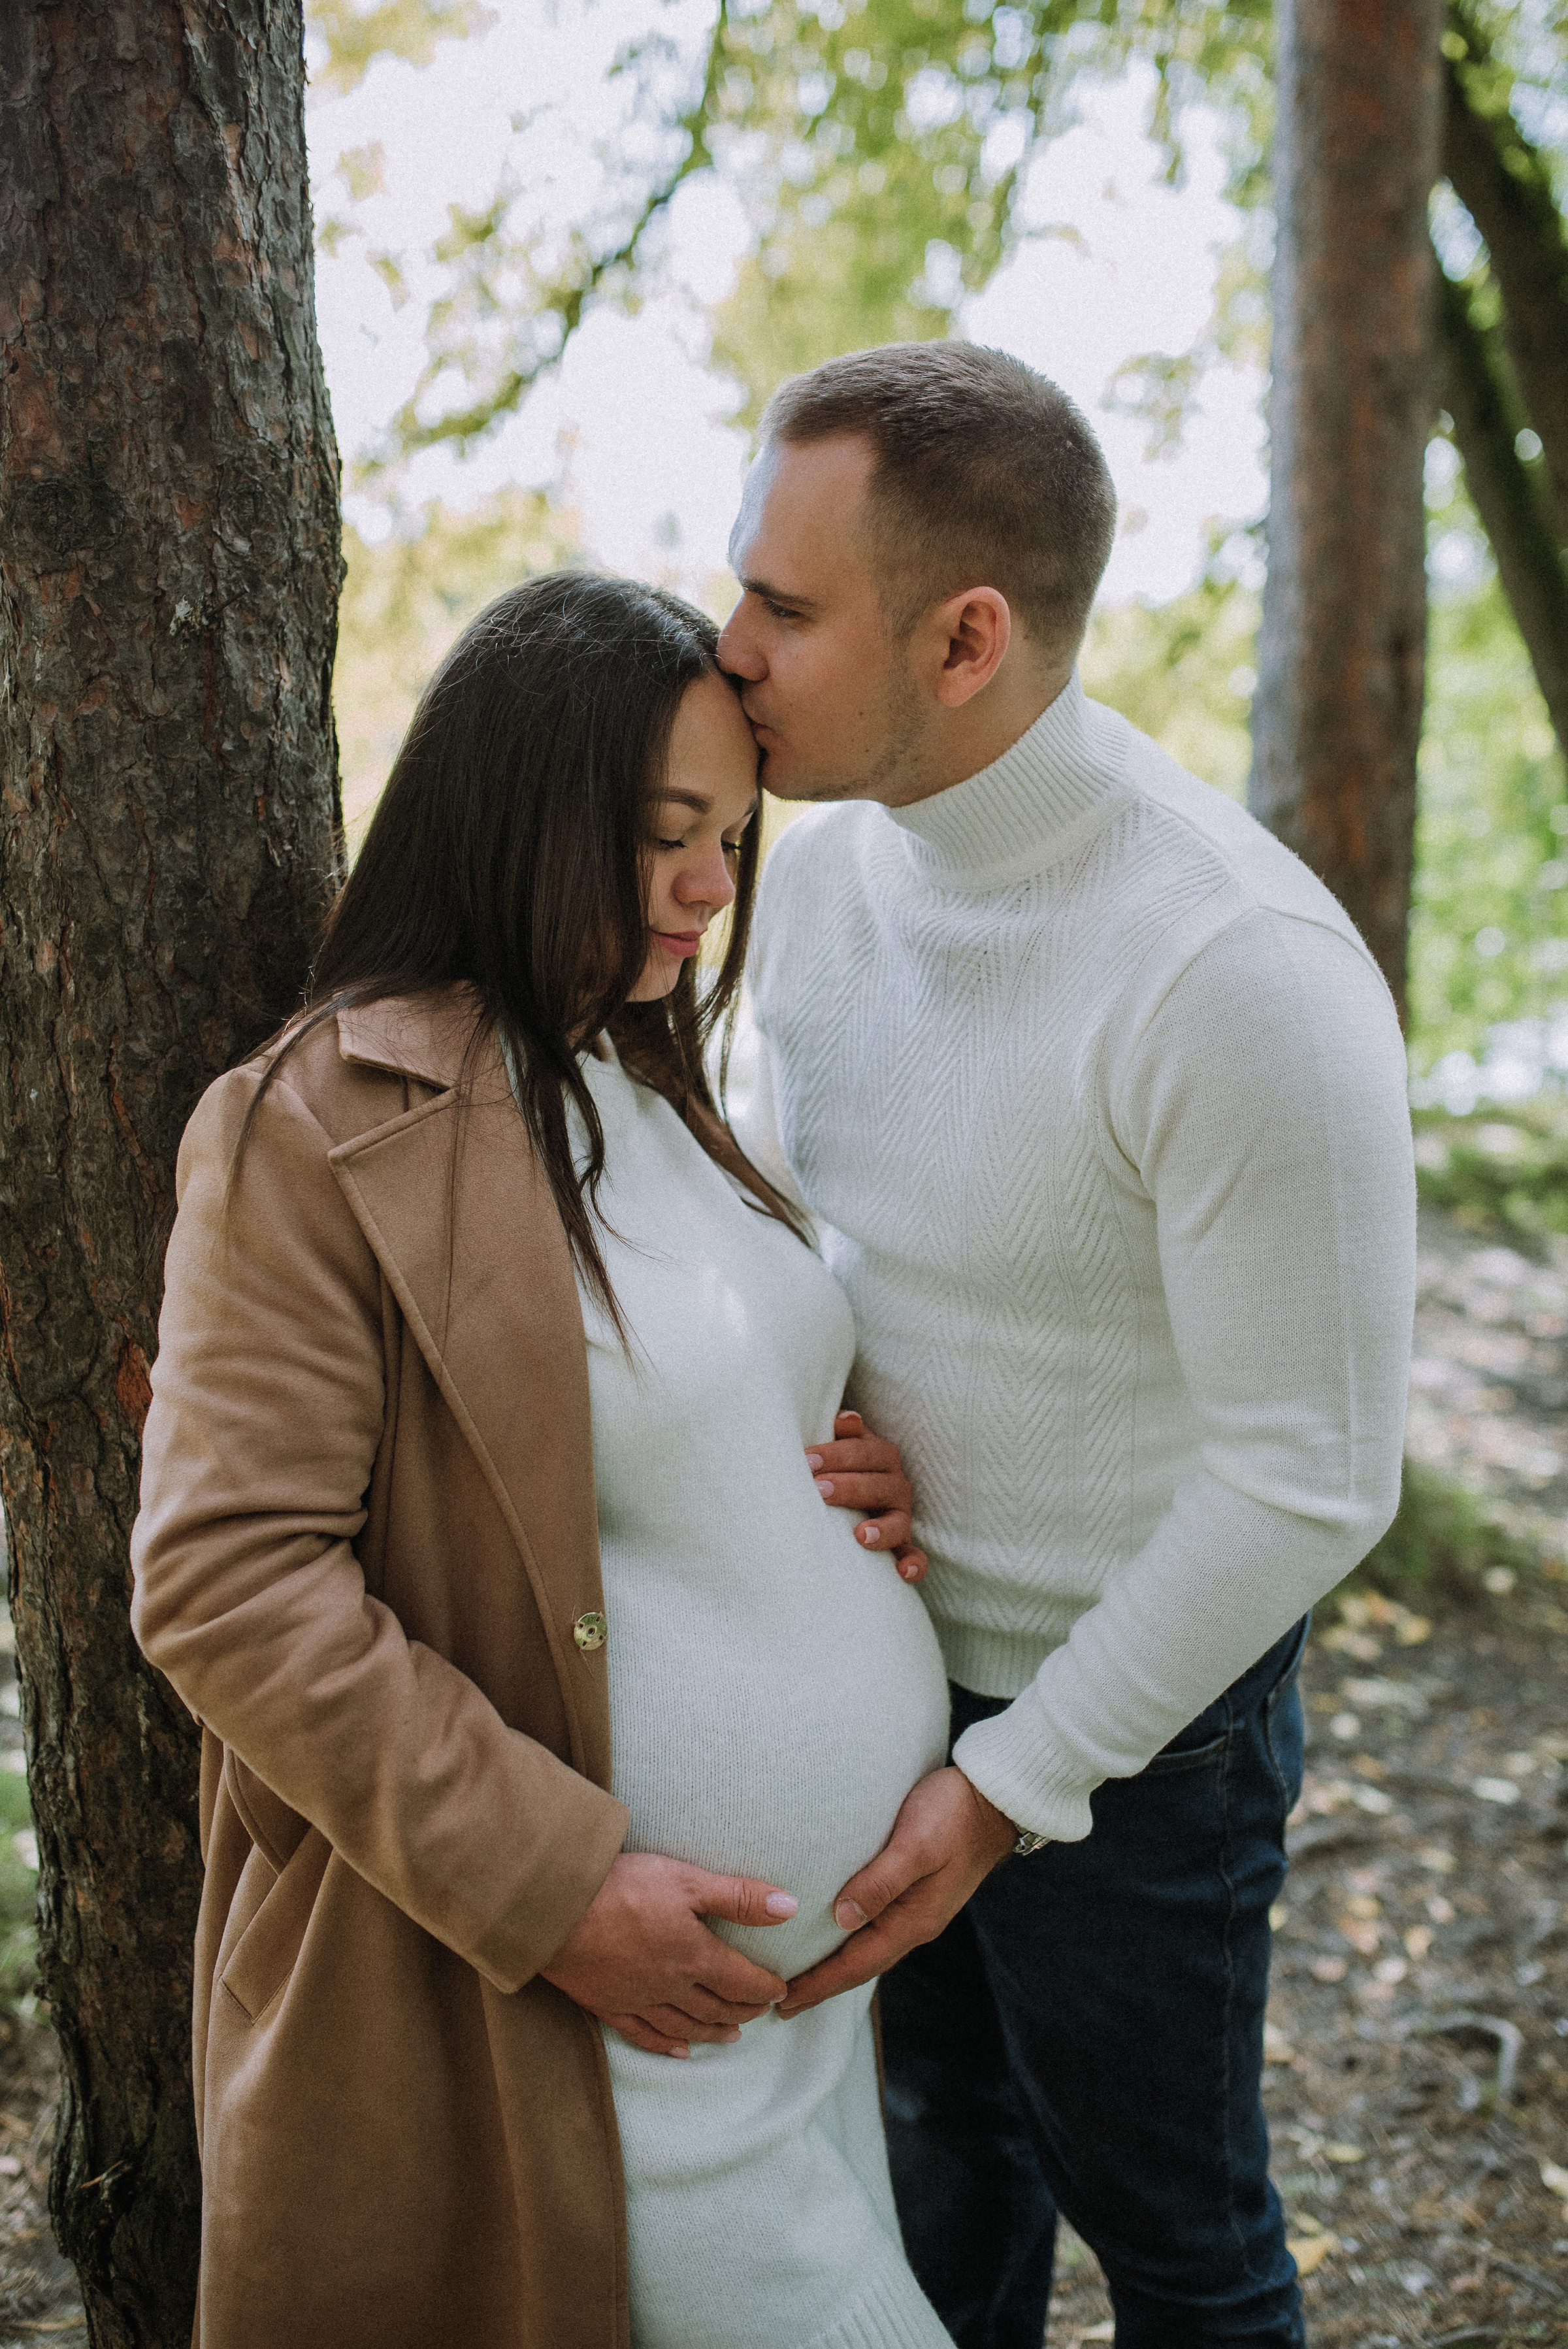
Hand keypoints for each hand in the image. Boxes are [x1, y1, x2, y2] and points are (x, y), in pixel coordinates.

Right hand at [541, 1853, 796, 2058]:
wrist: (555, 1908)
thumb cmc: (621, 1886)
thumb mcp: (686, 1880)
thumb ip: (738, 1897)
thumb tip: (789, 1907)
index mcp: (693, 1955)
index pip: (741, 1980)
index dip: (765, 1988)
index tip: (781, 1991)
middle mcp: (670, 1986)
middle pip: (716, 2007)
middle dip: (743, 2011)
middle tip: (760, 2012)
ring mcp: (637, 2000)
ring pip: (684, 2026)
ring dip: (712, 2033)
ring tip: (731, 2036)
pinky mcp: (607, 2005)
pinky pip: (643, 2035)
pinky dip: (666, 2046)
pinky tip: (679, 2052)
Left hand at [776, 1768, 1016, 2017]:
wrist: (992, 1801)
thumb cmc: (953, 1815)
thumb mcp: (916, 1845)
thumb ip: (881, 1882)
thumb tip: (842, 1918)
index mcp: (914, 1920)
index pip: (857, 1965)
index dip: (820, 1984)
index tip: (784, 2003)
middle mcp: (914, 1923)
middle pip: (860, 1965)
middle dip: (822, 1985)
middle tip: (782, 2003)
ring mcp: (916, 1910)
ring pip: (867, 1949)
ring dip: (835, 1966)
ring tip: (802, 1976)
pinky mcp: (915, 1892)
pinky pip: (874, 1928)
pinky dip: (849, 1940)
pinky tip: (834, 1933)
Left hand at [806, 1410, 928, 1581]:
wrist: (853, 1493)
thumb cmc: (839, 1467)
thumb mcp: (843, 1446)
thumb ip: (845, 1434)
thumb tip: (845, 1418)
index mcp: (881, 1457)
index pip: (863, 1452)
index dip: (837, 1454)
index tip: (807, 1460)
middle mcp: (895, 1485)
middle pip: (878, 1485)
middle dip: (848, 1487)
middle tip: (818, 1490)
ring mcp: (900, 1517)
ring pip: (898, 1521)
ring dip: (882, 1529)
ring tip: (860, 1535)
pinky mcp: (903, 1545)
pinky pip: (915, 1556)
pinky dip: (914, 1564)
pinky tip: (903, 1573)